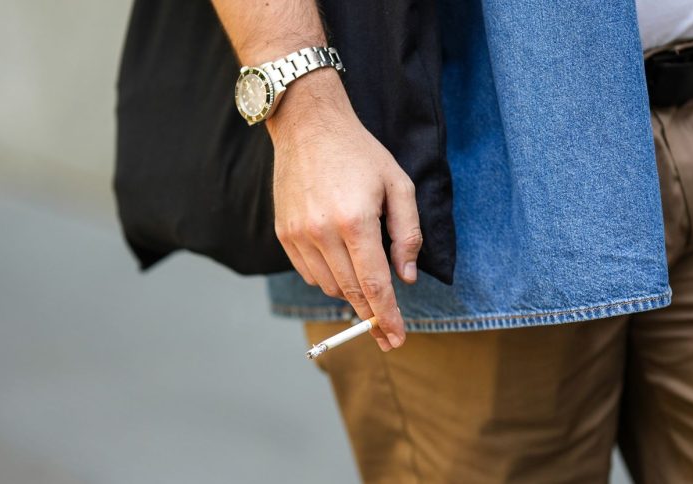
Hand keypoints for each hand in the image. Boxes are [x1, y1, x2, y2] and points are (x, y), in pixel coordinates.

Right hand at [267, 70, 421, 351]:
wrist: (308, 125)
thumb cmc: (359, 153)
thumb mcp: (398, 184)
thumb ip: (408, 234)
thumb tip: (407, 277)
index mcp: (356, 221)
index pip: (375, 284)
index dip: (387, 317)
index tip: (395, 339)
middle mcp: (323, 232)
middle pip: (351, 291)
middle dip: (371, 315)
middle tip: (385, 333)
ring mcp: (299, 234)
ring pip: (329, 286)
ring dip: (350, 294)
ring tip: (365, 288)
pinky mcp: (284, 233)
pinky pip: (308, 272)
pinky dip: (327, 279)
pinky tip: (340, 268)